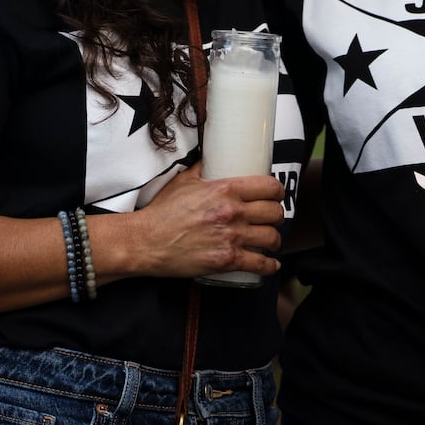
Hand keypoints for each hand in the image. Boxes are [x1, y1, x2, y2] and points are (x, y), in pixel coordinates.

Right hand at [133, 162, 284, 279]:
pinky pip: (260, 264)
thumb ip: (203, 169)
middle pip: (275, 212)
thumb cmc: (163, 211)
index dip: (277, 192)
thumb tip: (213, 158)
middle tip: (272, 218)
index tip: (275, 195)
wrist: (147, 240)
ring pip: (271, 238)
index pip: (268, 187)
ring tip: (270, 240)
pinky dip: (270, 266)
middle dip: (277, 216)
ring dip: (274, 240)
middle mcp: (232, 212)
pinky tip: (270, 264)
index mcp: (225, 189)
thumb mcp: (184, 181)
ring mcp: (231, 238)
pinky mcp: (227, 261)